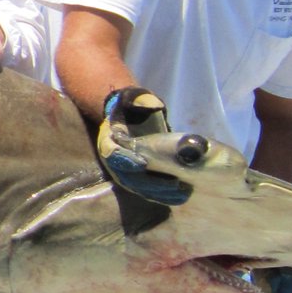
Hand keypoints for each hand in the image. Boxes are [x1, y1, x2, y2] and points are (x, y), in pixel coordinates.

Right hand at [94, 85, 189, 205]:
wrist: (128, 116)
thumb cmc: (131, 106)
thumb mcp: (133, 98)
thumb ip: (139, 100)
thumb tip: (153, 105)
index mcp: (109, 139)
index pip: (111, 153)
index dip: (125, 160)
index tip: (142, 163)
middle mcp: (114, 159)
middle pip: (128, 177)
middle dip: (150, 183)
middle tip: (173, 183)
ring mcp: (125, 171)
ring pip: (139, 187)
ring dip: (160, 192)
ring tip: (182, 191)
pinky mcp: (138, 177)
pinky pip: (148, 190)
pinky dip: (164, 194)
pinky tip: (182, 194)